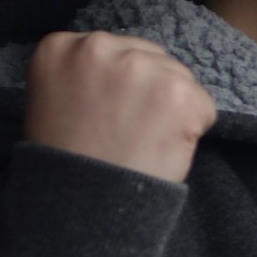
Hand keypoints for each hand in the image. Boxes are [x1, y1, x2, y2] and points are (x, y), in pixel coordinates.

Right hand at [24, 31, 216, 183]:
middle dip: (150, 90)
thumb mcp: (53, 103)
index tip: (105, 113)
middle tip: (129, 131)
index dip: (119, 85)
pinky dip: (194, 129)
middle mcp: (96, 47)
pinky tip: (162, 149)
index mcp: (59, 48)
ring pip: (179, 78)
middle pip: (150, 56)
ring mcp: (139, 67)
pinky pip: (203, 105)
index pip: (113, 49)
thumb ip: (85, 76)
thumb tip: (130, 68)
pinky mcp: (179, 92)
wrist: (81, 210)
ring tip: (142, 142)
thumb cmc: (67, 166)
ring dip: (172, 109)